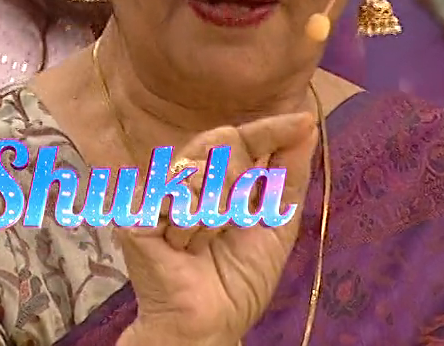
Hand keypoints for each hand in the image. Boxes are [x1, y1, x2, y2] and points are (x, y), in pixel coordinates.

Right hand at [118, 111, 318, 345]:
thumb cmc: (239, 280)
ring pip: (200, 171)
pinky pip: (176, 200)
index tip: (303, 120)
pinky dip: (194, 228)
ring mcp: (157, 194)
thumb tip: (307, 125)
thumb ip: (288, 176)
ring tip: (207, 245)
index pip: (240, 139)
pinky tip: (187, 250)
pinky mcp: (137, 214)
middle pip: (220, 143)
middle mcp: (183, 179)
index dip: (270, 129)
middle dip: (240, 181)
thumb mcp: (277, 224)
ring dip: (218, 214)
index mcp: (214, 179)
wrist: (211, 322)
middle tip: (238, 219)